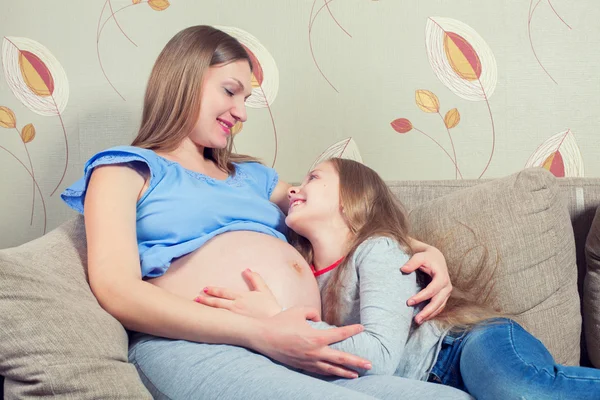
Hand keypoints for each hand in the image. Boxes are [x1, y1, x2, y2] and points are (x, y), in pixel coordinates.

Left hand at [194, 269, 281, 317]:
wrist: (273, 325)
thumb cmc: (270, 307)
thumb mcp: (264, 290)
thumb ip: (255, 279)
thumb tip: (246, 269)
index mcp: (241, 297)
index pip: (224, 292)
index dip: (213, 290)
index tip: (205, 289)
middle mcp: (235, 307)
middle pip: (217, 302)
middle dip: (205, 300)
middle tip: (196, 298)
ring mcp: (234, 318)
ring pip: (217, 312)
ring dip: (206, 309)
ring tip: (197, 307)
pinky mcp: (235, 327)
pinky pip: (221, 322)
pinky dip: (213, 320)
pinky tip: (206, 320)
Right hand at [252, 307, 370, 378]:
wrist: (263, 337)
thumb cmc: (281, 322)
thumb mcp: (299, 311)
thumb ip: (313, 313)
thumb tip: (319, 319)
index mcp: (316, 337)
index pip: (340, 334)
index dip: (352, 331)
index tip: (362, 328)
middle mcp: (315, 352)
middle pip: (341, 359)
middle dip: (356, 362)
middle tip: (370, 364)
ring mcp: (308, 361)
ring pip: (331, 369)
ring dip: (345, 372)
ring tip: (357, 375)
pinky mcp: (301, 366)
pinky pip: (319, 371)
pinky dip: (329, 373)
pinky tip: (335, 374)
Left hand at [401, 245, 451, 323]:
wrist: (436, 257)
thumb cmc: (427, 257)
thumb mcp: (420, 256)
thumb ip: (412, 262)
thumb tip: (403, 269)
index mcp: (442, 277)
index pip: (432, 290)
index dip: (421, 297)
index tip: (409, 302)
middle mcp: (447, 286)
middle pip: (438, 302)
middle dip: (427, 311)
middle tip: (416, 319)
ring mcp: (446, 292)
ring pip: (439, 306)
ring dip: (429, 315)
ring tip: (417, 321)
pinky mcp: (444, 296)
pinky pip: (439, 307)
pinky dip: (432, 313)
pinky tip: (423, 318)